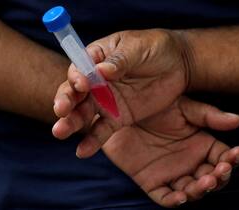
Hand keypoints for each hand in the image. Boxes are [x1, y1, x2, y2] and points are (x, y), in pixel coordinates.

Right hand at [53, 29, 193, 156]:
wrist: (178, 65)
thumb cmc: (155, 48)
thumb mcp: (138, 48)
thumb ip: (120, 60)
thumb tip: (101, 70)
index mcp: (97, 58)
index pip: (80, 67)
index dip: (78, 76)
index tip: (83, 83)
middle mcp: (96, 81)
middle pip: (75, 92)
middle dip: (66, 100)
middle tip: (61, 109)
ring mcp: (106, 101)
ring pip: (83, 112)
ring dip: (71, 122)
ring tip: (60, 131)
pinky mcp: (118, 117)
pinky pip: (102, 130)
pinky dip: (92, 140)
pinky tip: (82, 151)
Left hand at [102, 97, 238, 207]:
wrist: (121, 111)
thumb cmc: (155, 108)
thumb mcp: (183, 107)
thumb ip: (208, 115)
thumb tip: (238, 120)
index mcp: (200, 144)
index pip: (223, 157)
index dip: (232, 158)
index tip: (237, 153)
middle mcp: (189, 162)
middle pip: (212, 178)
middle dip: (220, 177)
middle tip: (220, 171)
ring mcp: (171, 174)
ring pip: (192, 190)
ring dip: (201, 190)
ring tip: (204, 182)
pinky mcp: (152, 182)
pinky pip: (164, 197)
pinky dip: (174, 201)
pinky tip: (181, 196)